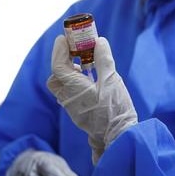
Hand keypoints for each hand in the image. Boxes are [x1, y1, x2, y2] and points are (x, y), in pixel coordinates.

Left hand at [47, 35, 137, 163]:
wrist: (118, 137)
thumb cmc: (115, 109)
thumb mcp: (112, 81)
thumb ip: (103, 60)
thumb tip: (98, 41)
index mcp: (74, 88)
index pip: (58, 65)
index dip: (59, 50)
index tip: (64, 38)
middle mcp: (68, 98)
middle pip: (55, 78)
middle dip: (61, 63)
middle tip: (75, 53)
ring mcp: (72, 108)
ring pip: (61, 87)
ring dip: (68, 74)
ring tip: (85, 66)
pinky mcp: (78, 114)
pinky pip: (69, 94)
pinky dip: (74, 84)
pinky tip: (89, 81)